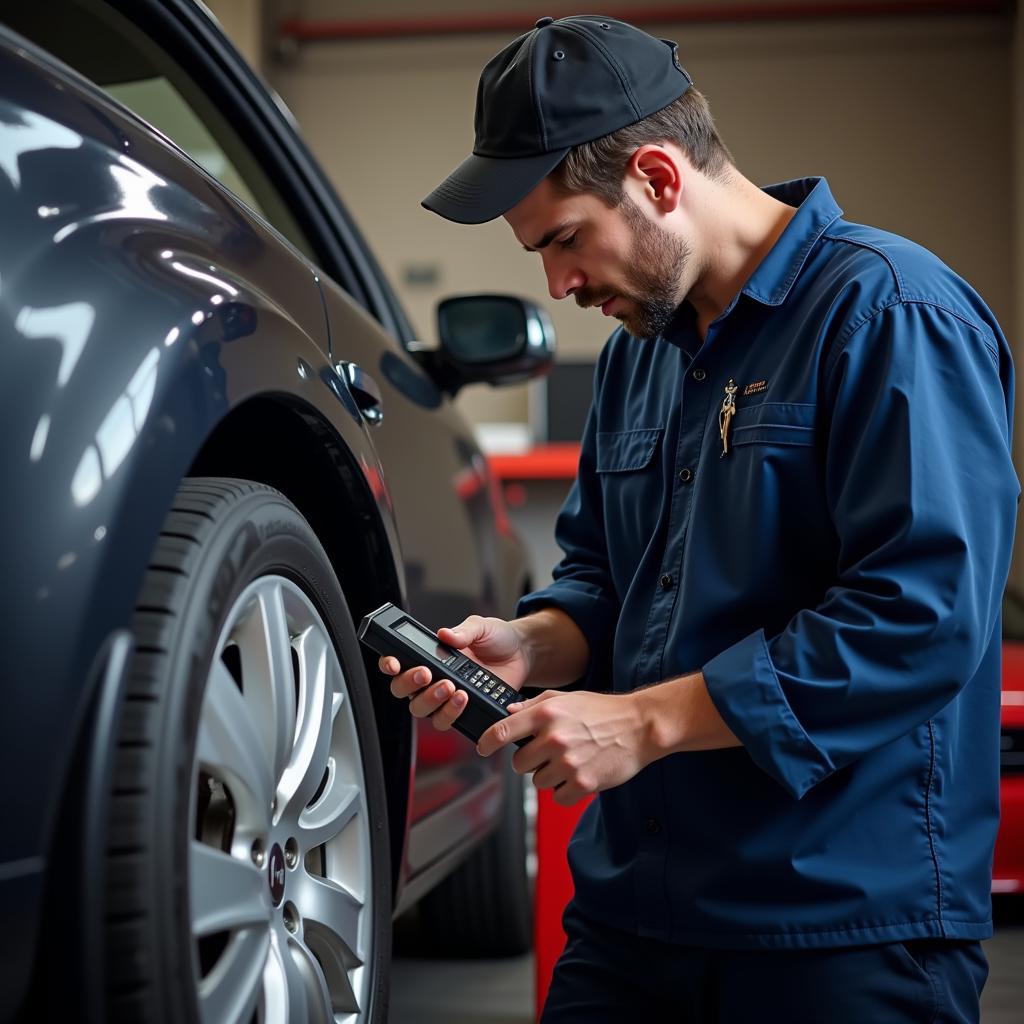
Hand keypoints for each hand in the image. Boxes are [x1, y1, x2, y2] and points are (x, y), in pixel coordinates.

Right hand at [378, 615, 529, 730]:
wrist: (521, 654)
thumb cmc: (496, 638)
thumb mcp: (481, 627)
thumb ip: (463, 631)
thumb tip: (445, 634)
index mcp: (428, 655)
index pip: (398, 663)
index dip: (389, 664)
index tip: (394, 663)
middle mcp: (431, 679)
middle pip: (403, 691)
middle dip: (410, 684)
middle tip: (427, 674)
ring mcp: (444, 698)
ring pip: (422, 710)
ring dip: (432, 701)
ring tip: (453, 688)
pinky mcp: (461, 712)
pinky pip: (446, 722)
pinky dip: (452, 713)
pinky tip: (465, 699)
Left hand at [477, 689, 652, 804]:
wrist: (639, 726)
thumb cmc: (603, 711)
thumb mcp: (566, 699)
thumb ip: (534, 705)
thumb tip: (508, 713)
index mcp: (546, 714)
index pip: (502, 731)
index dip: (486, 742)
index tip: (482, 747)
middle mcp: (554, 738)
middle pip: (518, 764)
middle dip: (529, 761)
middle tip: (549, 753)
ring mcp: (568, 763)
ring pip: (538, 782)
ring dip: (549, 776)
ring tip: (570, 761)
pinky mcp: (583, 783)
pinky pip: (558, 797)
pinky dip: (566, 790)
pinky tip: (579, 774)